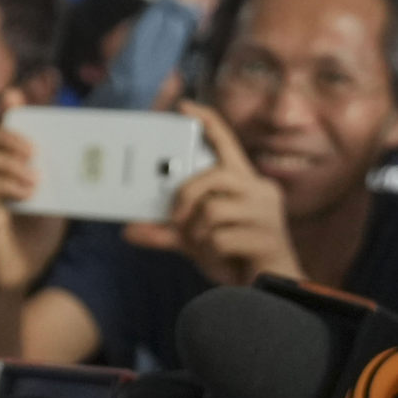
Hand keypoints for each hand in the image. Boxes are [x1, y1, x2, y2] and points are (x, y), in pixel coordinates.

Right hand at [0, 116, 66, 293]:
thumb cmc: (34, 237)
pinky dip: (10, 184)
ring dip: (12, 161)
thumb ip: (59, 177)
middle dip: (10, 134)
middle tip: (34, 149)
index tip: (16, 92)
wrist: (20, 273)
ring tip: (35, 177)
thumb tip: (80, 152)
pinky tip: (29, 193)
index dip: (5, 108)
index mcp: (5, 167)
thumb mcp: (54, 199)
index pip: (0, 128)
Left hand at [128, 102, 290, 286]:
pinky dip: (211, 252)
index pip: (227, 142)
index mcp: (245, 182)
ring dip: (198, 234)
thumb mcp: (196, 240)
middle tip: (176, 220)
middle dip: (185, 198)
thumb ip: (166, 232)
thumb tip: (129, 230)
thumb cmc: (235, 256)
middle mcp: (260, 191)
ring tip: (207, 246)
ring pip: (212, 210)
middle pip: (212, 176)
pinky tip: (224, 259)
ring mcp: (266, 213)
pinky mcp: (266, 237)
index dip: (207, 121)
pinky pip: (219, 238)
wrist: (268, 291)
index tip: (184, 106)